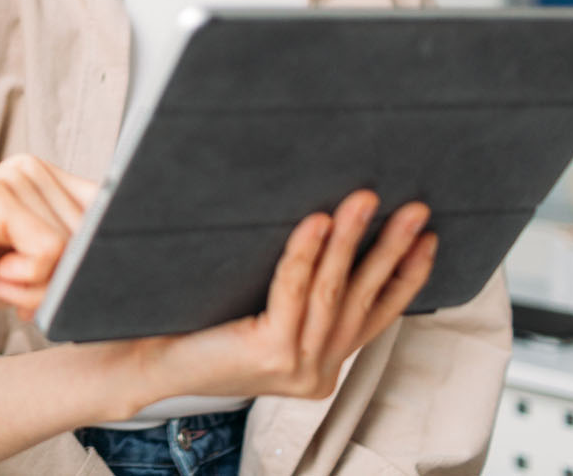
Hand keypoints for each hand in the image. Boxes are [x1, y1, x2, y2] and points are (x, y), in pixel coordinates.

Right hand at [0, 155, 96, 315]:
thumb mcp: (25, 264)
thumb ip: (66, 259)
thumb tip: (116, 276)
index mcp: (43, 176)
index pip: (109, 214)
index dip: (96, 260)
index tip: (59, 289)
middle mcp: (34, 167)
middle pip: (95, 235)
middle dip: (65, 279)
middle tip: (19, 291)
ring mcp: (16, 176)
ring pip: (75, 247)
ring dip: (43, 284)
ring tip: (2, 281)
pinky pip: (51, 250)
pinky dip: (29, 280)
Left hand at [132, 191, 435, 401]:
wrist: (145, 363)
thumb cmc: (193, 328)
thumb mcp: (258, 312)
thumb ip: (293, 291)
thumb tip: (319, 223)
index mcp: (319, 362)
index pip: (374, 316)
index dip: (405, 276)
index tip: (427, 238)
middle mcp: (315, 370)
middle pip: (362, 299)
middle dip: (392, 249)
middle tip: (415, 210)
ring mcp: (297, 366)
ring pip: (333, 291)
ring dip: (354, 241)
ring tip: (366, 201)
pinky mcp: (271, 353)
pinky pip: (293, 292)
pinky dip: (305, 253)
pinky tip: (316, 221)